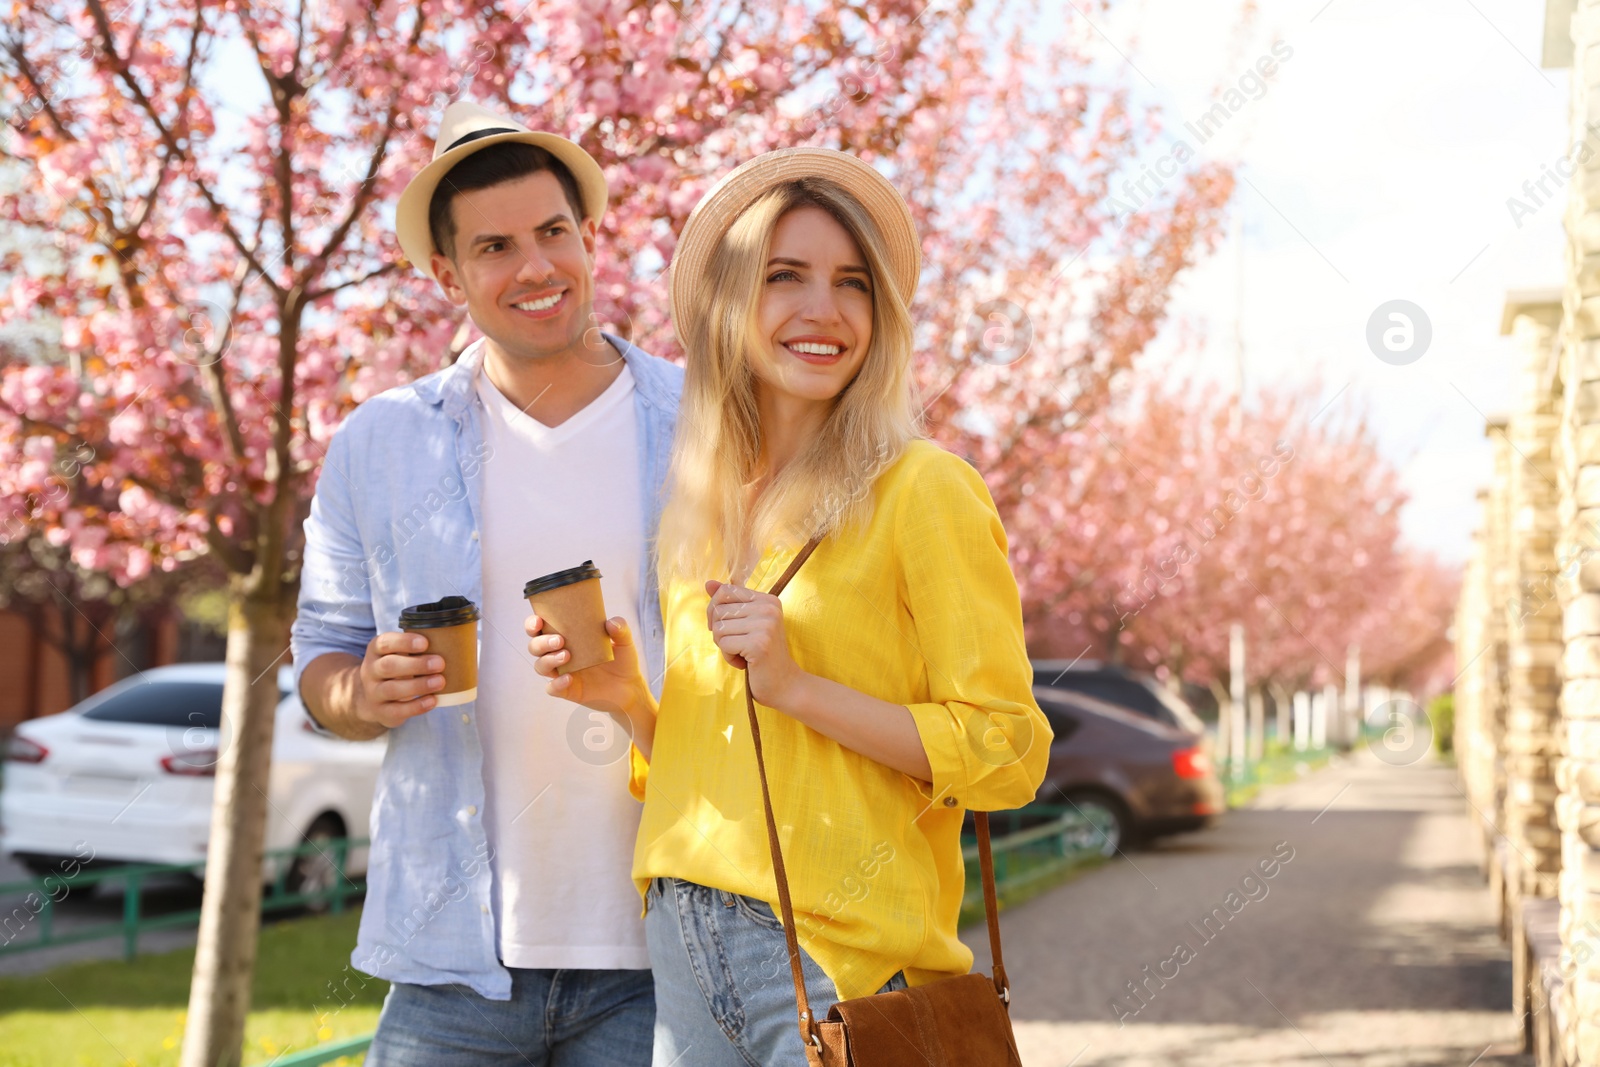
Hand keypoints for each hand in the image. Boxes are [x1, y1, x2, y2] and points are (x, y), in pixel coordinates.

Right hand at [354, 631, 445, 729]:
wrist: (372, 699)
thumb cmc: (396, 669)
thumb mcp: (398, 654)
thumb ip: (417, 648)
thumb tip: (450, 641)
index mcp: (376, 650)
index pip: (385, 643)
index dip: (404, 642)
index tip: (425, 643)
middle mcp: (371, 671)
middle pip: (389, 666)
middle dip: (416, 665)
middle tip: (440, 663)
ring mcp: (374, 693)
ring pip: (392, 689)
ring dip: (418, 685)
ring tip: (440, 681)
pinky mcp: (381, 712)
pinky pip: (397, 710)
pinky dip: (417, 706)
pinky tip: (433, 700)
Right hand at [526, 612, 649, 717]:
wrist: (630, 687)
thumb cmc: (622, 660)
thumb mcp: (624, 642)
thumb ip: (621, 629)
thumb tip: (610, 622)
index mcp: (568, 638)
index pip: (541, 629)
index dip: (533, 624)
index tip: (538, 621)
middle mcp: (559, 654)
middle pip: (535, 647)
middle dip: (541, 642)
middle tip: (560, 640)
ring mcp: (562, 673)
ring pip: (540, 666)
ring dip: (548, 660)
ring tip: (567, 655)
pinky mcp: (567, 690)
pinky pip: (552, 688)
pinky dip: (556, 683)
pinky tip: (569, 678)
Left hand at [705, 579, 805, 708]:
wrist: (785, 684)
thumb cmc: (762, 655)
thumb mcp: (746, 624)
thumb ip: (729, 603)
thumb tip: (708, 583)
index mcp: (767, 600)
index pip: (725, 591)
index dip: (715, 610)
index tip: (724, 628)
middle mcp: (768, 608)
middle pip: (718, 610)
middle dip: (719, 632)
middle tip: (737, 645)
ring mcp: (765, 625)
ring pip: (718, 628)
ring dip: (724, 646)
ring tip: (742, 654)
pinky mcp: (759, 643)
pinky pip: (723, 644)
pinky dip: (728, 657)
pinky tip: (744, 663)